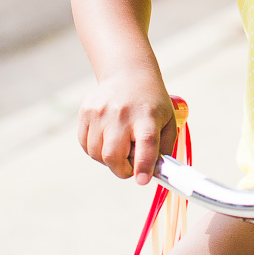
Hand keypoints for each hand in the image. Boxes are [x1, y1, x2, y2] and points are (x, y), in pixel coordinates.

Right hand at [77, 69, 178, 184]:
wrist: (128, 74)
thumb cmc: (151, 104)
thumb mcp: (167, 122)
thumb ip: (163, 149)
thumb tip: (153, 174)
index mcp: (147, 116)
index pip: (145, 143)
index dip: (142, 165)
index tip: (141, 180)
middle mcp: (122, 113)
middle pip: (113, 154)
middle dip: (122, 169)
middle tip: (130, 165)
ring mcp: (100, 112)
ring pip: (97, 154)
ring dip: (109, 160)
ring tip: (120, 146)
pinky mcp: (86, 112)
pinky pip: (86, 145)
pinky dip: (97, 150)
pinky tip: (108, 139)